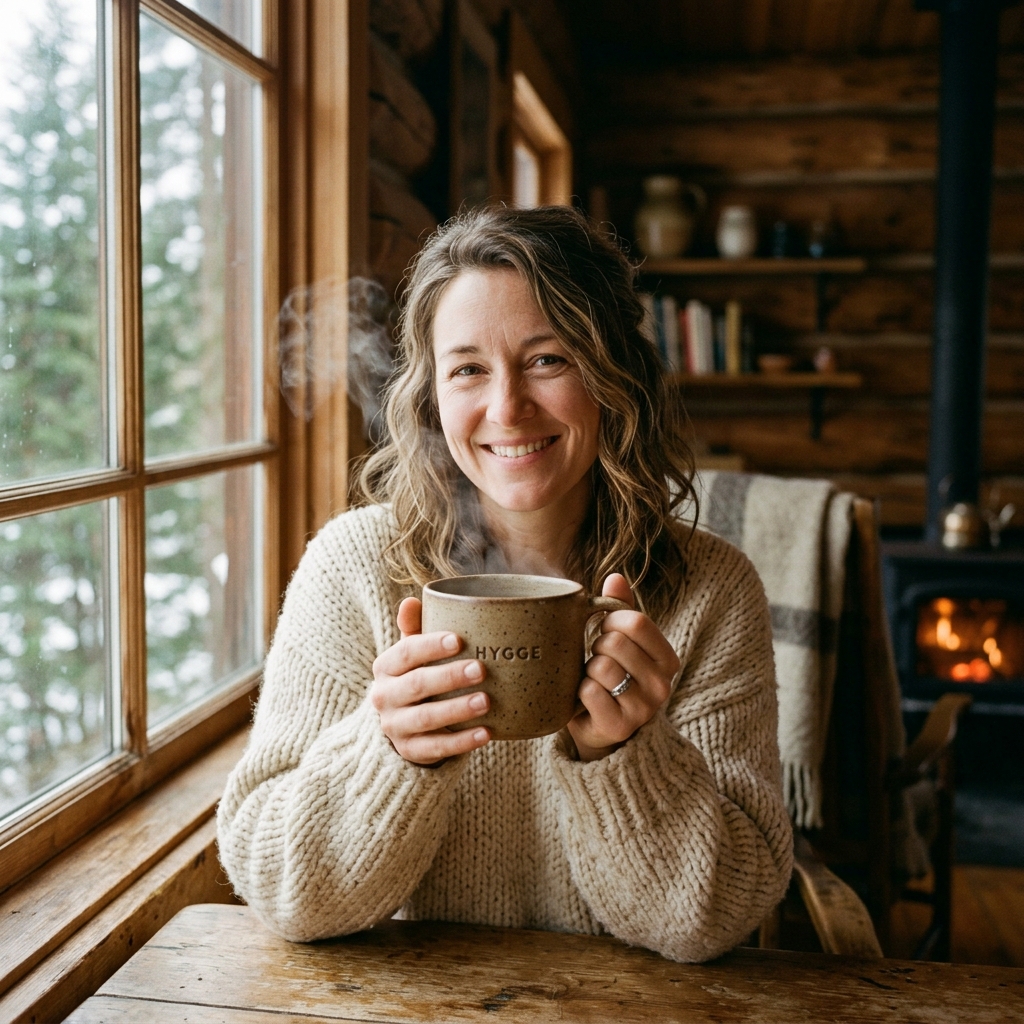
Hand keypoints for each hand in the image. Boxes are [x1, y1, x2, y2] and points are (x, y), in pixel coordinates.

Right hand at [370, 597, 491, 764]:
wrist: (401, 725)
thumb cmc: (415, 676)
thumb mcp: (412, 654)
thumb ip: (414, 629)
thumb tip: (411, 601)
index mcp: (386, 667)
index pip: (406, 653)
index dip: (431, 646)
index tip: (458, 640)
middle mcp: (384, 697)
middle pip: (417, 685)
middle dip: (449, 677)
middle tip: (481, 669)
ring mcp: (395, 727)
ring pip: (426, 719)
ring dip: (457, 709)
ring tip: (485, 701)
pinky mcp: (409, 751)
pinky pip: (436, 748)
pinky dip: (461, 742)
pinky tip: (486, 733)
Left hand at [567, 574, 679, 761]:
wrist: (601, 725)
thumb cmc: (613, 673)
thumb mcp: (621, 640)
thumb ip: (621, 608)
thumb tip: (615, 577)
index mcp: (668, 659)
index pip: (637, 621)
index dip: (611, 620)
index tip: (605, 629)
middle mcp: (663, 685)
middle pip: (615, 642)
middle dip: (596, 646)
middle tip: (598, 659)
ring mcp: (643, 709)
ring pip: (600, 667)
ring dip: (587, 671)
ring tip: (594, 680)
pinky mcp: (619, 726)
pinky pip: (589, 692)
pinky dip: (579, 692)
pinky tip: (587, 699)